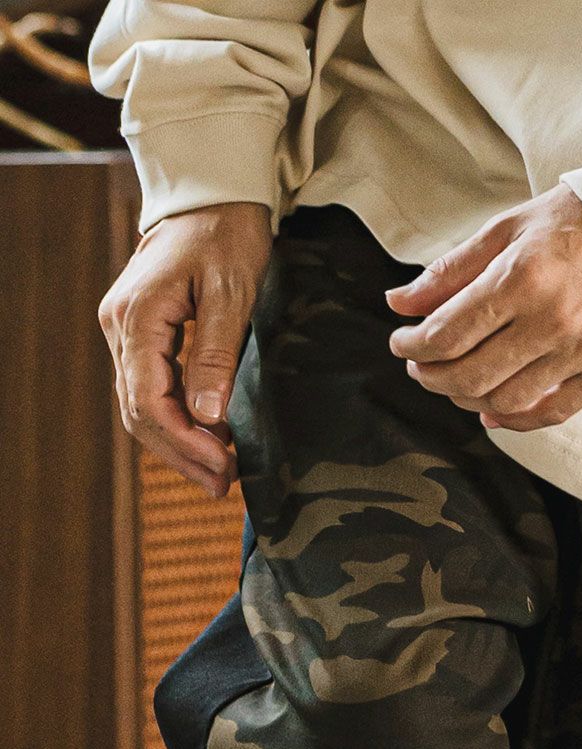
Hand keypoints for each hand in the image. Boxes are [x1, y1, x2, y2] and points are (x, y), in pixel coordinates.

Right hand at [97, 202, 271, 497]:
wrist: (211, 197)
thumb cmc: (224, 236)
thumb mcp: (229, 292)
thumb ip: (215, 354)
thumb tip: (207, 416)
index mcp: (136, 317)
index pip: (148, 400)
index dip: (185, 442)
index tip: (223, 467)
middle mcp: (120, 328)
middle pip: (139, 412)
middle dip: (181, 454)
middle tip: (224, 485)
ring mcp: (127, 332)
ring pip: (142, 407)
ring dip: (179, 445)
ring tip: (220, 475)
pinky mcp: (143, 335)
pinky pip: (152, 391)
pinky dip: (179, 422)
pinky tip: (210, 441)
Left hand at [386, 184, 581, 431]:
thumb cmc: (572, 224)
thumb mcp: (506, 230)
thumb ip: (451, 270)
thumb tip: (400, 303)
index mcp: (521, 277)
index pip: (448, 332)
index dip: (413, 346)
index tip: (402, 344)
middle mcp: (552, 319)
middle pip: (471, 375)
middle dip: (433, 377)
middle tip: (421, 367)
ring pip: (506, 401)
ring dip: (468, 399)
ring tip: (456, 383)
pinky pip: (552, 413)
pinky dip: (515, 420)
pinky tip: (492, 411)